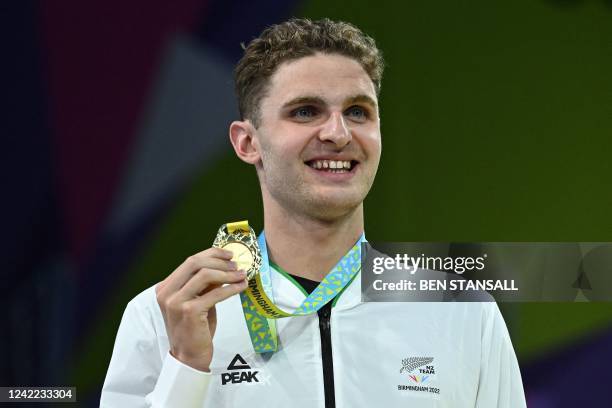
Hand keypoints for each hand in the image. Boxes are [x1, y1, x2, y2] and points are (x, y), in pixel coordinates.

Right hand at [156, 247, 247, 371]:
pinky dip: (231, 288)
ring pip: (205, 275)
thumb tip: (224, 265)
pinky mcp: (189, 311)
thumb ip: (205, 284)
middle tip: (236, 264)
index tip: (228, 254)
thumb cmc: (194, 328)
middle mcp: (167, 292)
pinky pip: (215, 293)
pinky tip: (241, 287)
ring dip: (227, 273)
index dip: (211, 254)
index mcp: (166, 287)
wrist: (188, 356)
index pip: (190, 261)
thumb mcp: (197, 300)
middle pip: (195, 263)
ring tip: (241, 275)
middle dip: (219, 261)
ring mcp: (176, 302)